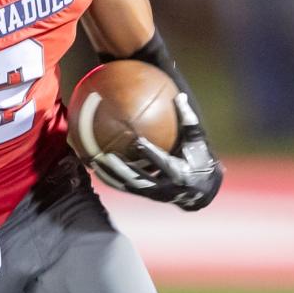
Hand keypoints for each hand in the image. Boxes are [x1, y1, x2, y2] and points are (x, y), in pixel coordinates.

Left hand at [91, 94, 222, 210]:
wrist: (201, 190)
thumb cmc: (200, 160)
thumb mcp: (198, 141)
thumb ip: (188, 120)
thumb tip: (179, 97)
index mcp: (178, 172)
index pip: (162, 162)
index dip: (150, 153)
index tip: (137, 142)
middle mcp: (163, 185)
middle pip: (138, 178)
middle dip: (121, 169)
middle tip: (105, 156)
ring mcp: (153, 192)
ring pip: (127, 185)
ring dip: (110, 175)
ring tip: (92, 163)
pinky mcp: (145, 195)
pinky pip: (124, 187)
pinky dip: (110, 178)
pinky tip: (94, 167)